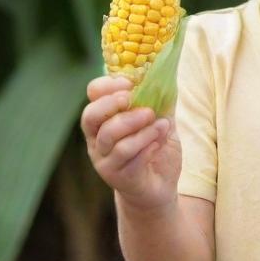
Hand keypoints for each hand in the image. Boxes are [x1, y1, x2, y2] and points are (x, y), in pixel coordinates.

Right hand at [80, 75, 180, 212]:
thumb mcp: (161, 120)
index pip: (93, 94)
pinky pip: (128, 157)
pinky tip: (160, 141)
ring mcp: (104, 160)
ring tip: (160, 123)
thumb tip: (168, 72)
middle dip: (114, 105)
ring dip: (139, 127)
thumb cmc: (155, 150)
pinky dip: (147, 145)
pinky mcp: (118, 177)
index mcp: (104, 119)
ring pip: (112, 137)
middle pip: (90, 116)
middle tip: (138, 101)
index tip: (131, 83)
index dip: (108, 85)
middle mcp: (97, 139)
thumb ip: (161, 100)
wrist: (159, 188)